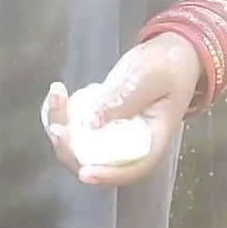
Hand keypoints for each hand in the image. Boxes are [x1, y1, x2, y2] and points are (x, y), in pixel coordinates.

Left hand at [42, 31, 203, 186]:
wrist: (168, 52)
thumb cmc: (169, 64)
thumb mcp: (152, 76)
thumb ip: (126, 98)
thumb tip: (93, 122)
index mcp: (152, 139)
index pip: (133, 168)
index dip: (108, 175)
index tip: (85, 172)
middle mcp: (130, 143)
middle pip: (98, 164)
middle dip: (72, 153)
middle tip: (57, 130)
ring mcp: (112, 133)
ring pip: (80, 147)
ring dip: (61, 131)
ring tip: (56, 97)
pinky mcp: (99, 120)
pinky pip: (75, 128)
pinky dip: (61, 115)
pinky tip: (57, 93)